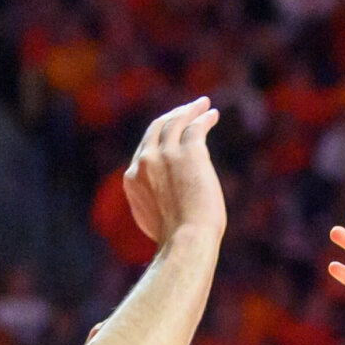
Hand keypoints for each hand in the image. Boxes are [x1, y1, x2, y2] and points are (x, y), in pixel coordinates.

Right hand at [124, 98, 226, 246]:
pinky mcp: (190, 153)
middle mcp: (145, 162)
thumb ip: (152, 204)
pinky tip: (212, 115)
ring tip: (203, 104)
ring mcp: (166, 155)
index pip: (144, 149)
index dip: (158, 138)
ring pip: (176, 122)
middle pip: (156, 129)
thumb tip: (162, 206)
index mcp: (132, 179)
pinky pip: (196, 127)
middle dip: (171, 116)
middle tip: (185, 110)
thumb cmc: (176, 240)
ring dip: (189, 111)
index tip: (171, 133)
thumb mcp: (153, 220)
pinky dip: (204, 118)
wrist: (186, 240)